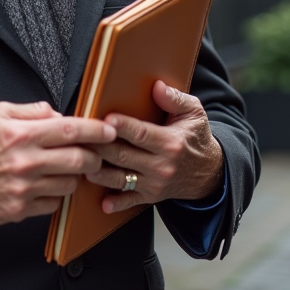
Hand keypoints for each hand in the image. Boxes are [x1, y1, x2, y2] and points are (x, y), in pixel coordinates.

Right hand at [0, 101, 116, 226]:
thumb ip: (29, 111)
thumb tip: (56, 113)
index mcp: (19, 135)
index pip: (69, 130)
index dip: (94, 130)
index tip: (107, 130)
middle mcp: (24, 162)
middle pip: (78, 159)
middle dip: (94, 155)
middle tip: (94, 153)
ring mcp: (23, 189)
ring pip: (70, 183)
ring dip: (74, 175)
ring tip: (63, 168)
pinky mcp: (20, 210)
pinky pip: (54, 203)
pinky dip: (55, 193)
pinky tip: (45, 184)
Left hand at [86, 81, 223, 213]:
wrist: (209, 173)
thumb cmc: (196, 138)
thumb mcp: (194, 114)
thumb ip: (175, 99)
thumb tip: (157, 86)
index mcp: (171, 143)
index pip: (142, 134)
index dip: (123, 127)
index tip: (106, 119)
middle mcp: (161, 165)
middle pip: (124, 155)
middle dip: (100, 147)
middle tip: (80, 138)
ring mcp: (154, 183)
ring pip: (121, 179)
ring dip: (99, 172)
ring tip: (80, 161)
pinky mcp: (150, 196)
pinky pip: (130, 201)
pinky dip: (116, 203)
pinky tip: (102, 201)